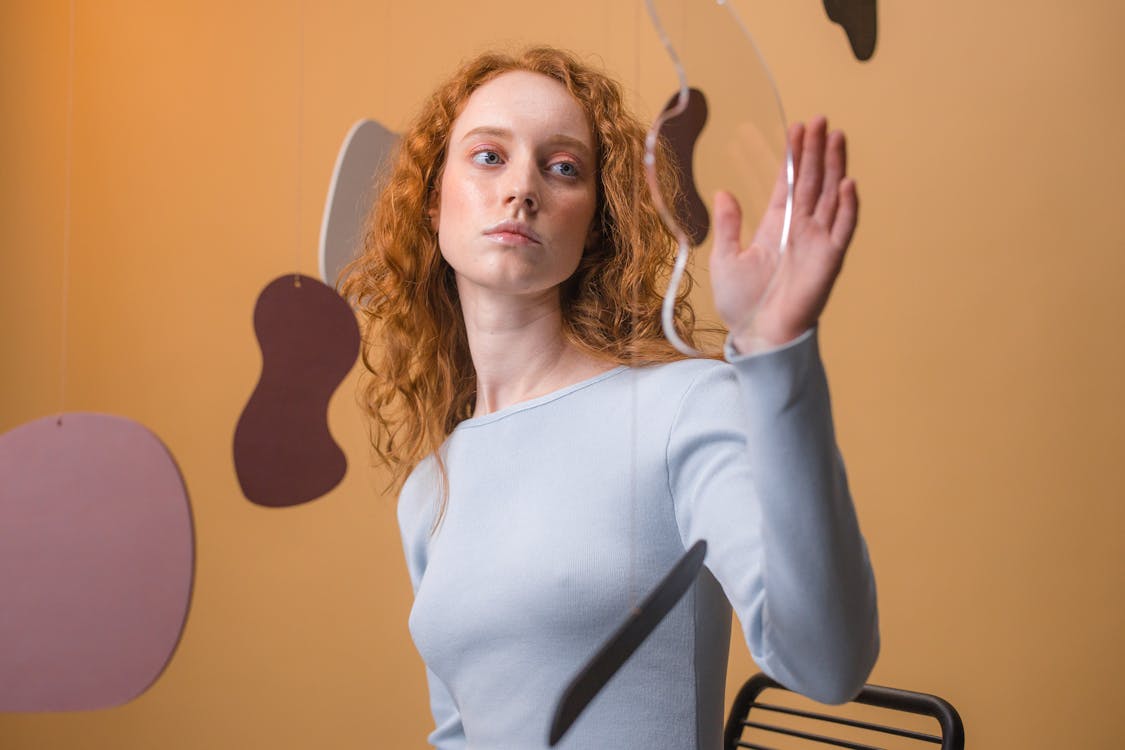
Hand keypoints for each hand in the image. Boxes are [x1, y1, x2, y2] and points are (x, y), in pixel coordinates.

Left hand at [710, 116, 857, 352]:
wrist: (758, 336)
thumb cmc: (742, 305)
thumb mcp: (726, 259)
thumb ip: (728, 225)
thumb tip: (724, 192)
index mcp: (776, 227)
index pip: (789, 184)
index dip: (794, 157)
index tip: (798, 130)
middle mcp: (800, 230)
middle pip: (812, 182)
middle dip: (815, 151)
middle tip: (819, 120)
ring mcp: (817, 242)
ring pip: (829, 196)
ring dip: (834, 167)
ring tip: (836, 137)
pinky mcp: (829, 259)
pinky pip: (842, 228)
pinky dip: (847, 206)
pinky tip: (847, 182)